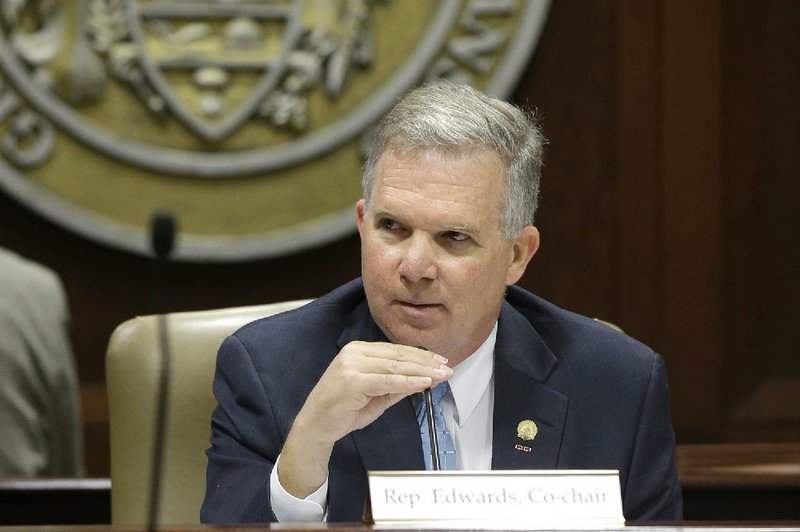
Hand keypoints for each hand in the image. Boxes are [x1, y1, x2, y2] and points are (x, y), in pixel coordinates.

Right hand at [278, 341, 450, 496]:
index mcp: (359, 350)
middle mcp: (355, 352)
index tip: (440, 362)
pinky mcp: (352, 379)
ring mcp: (352, 364)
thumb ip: (399, 386)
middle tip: (447, 368)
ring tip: (441, 375)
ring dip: (422, 371)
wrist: (316, 426)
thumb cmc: (344, 411)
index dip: (421, 356)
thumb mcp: (377, 396)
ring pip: (395, 366)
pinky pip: (386, 380)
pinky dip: (407, 382)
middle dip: (426, 363)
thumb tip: (426, 379)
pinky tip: (424, 383)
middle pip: (398, 356)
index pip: (396, 351)